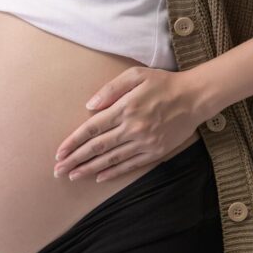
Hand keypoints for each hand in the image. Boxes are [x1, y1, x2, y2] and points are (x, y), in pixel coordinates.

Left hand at [53, 67, 204, 183]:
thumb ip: (111, 89)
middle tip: (58, 170)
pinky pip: (130, 165)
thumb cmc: (163, 83)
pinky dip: (113, 172)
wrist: (194, 97)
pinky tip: (99, 177)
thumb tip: (90, 106)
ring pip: (111, 159)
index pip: (92, 128)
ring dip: (89, 169)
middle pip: (97, 147)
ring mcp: (144, 142)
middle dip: (75, 159)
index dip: (74, 141)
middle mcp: (133, 128)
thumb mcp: (136, 75)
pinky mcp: (155, 151)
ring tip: (73, 175)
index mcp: (125, 108)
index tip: (59, 152)